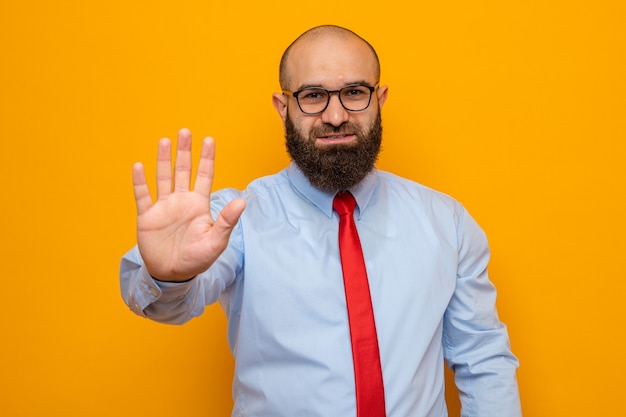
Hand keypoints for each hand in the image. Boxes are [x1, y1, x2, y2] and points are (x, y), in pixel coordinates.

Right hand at [132, 128, 245, 280]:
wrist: (173, 275)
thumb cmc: (198, 258)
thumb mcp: (216, 241)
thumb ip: (227, 220)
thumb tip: (242, 201)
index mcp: (199, 204)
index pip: (204, 175)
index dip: (206, 158)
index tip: (209, 139)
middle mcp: (181, 201)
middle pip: (183, 170)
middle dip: (185, 151)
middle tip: (185, 131)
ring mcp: (164, 207)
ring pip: (163, 177)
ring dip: (163, 160)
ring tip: (164, 141)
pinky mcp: (147, 217)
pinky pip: (143, 196)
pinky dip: (140, 182)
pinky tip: (139, 166)